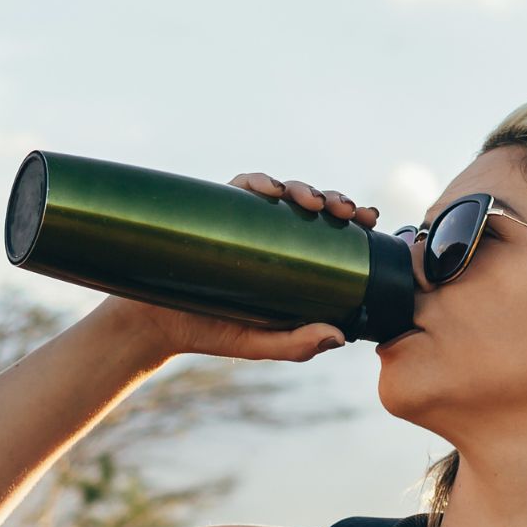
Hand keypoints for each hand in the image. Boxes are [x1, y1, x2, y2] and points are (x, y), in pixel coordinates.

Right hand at [94, 172, 381, 363]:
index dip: (353, 220)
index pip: (331, 233)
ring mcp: (244, 222)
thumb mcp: (260, 344)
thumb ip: (297, 345)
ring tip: (313, 202)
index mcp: (292, 262)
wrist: (156, 324)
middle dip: (335, 201)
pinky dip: (258, 182)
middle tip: (346, 213)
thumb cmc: (213, 333)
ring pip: (283, 192)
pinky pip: (241, 187)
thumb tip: (338, 336)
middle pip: (313, 207)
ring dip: (303, 188)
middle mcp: (272, 236)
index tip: (369, 220)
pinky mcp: (216, 211)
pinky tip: (270, 189)